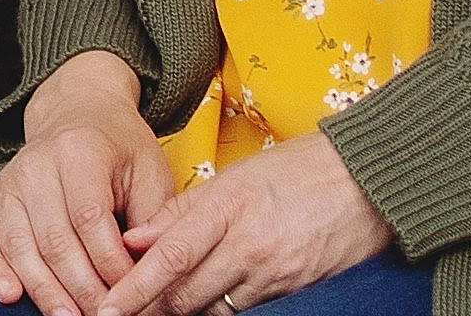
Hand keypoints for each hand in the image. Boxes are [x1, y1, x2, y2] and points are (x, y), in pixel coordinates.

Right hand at [0, 55, 177, 315]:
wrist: (78, 111)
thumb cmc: (121, 148)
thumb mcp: (150, 172)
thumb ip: (152, 221)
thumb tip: (146, 272)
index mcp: (80, 150)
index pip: (90, 218)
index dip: (111, 264)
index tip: (132, 293)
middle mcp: (38, 163)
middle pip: (55, 239)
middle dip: (82, 288)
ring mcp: (11, 181)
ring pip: (21, 246)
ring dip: (45, 291)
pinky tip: (10, 295)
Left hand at [94, 129, 389, 314]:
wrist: (362, 185)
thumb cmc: (295, 169)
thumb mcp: (233, 177)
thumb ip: (182, 209)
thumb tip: (135, 238)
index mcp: (227, 206)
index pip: (170, 255)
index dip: (135, 286)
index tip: (108, 306)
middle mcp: (247, 245)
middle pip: (185, 292)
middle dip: (150, 306)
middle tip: (120, 310)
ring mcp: (269, 272)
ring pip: (209, 306)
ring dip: (180, 309)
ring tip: (155, 305)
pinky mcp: (286, 290)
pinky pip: (238, 306)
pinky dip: (214, 305)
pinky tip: (201, 297)